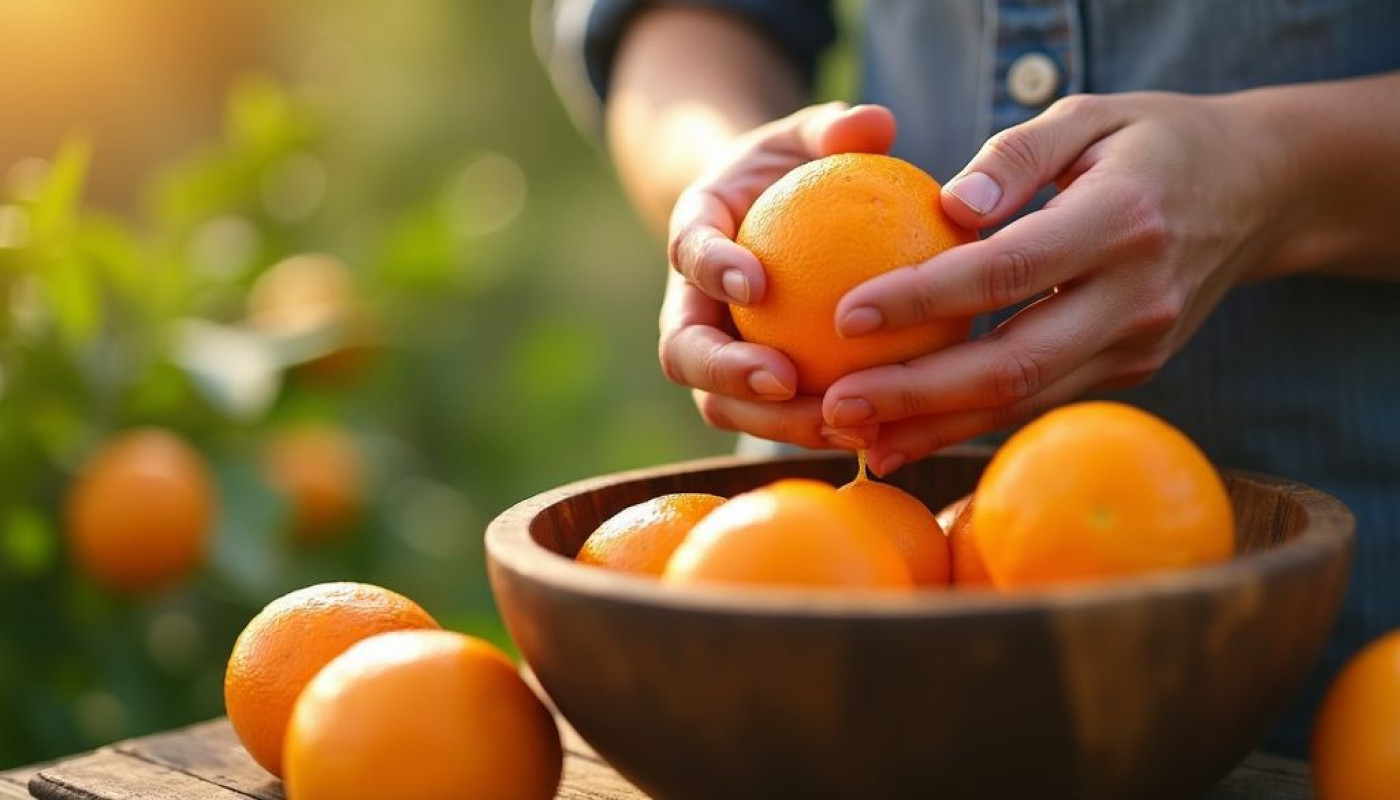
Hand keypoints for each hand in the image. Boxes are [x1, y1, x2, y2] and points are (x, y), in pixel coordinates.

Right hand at [660, 102, 895, 450]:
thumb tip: (875, 123)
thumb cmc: (793, 169)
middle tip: (784, 379)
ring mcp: (713, 356)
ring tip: (836, 423)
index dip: (712, 269)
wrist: (769, 219)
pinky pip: (772, 418)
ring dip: (773, 421)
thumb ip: (834, 128)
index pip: (688, 252)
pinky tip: (871, 434)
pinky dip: (813, 431)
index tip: (754, 281)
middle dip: (726, 374)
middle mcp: (690, 306)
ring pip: (720, 403)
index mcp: (694, 236)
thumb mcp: (809, 136)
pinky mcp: (748, 391)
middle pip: (684, 353)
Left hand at [822, 92, 1281, 474]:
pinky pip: (1041, 401)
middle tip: (837, 405)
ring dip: (936, 427)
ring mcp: (1140, 344)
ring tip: (855, 436)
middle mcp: (1137, 297)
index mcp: (1123, 221)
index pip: (1008, 271)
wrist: (1264, 191)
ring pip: (1025, 401)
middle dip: (917, 394)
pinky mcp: (1133, 370)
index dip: (923, 299)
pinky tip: (909, 432)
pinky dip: (972, 421)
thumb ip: (1014, 157)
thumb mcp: (1089, 114)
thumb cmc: (1154, 141)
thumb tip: (945, 208)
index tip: (846, 314)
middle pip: (1014, 364)